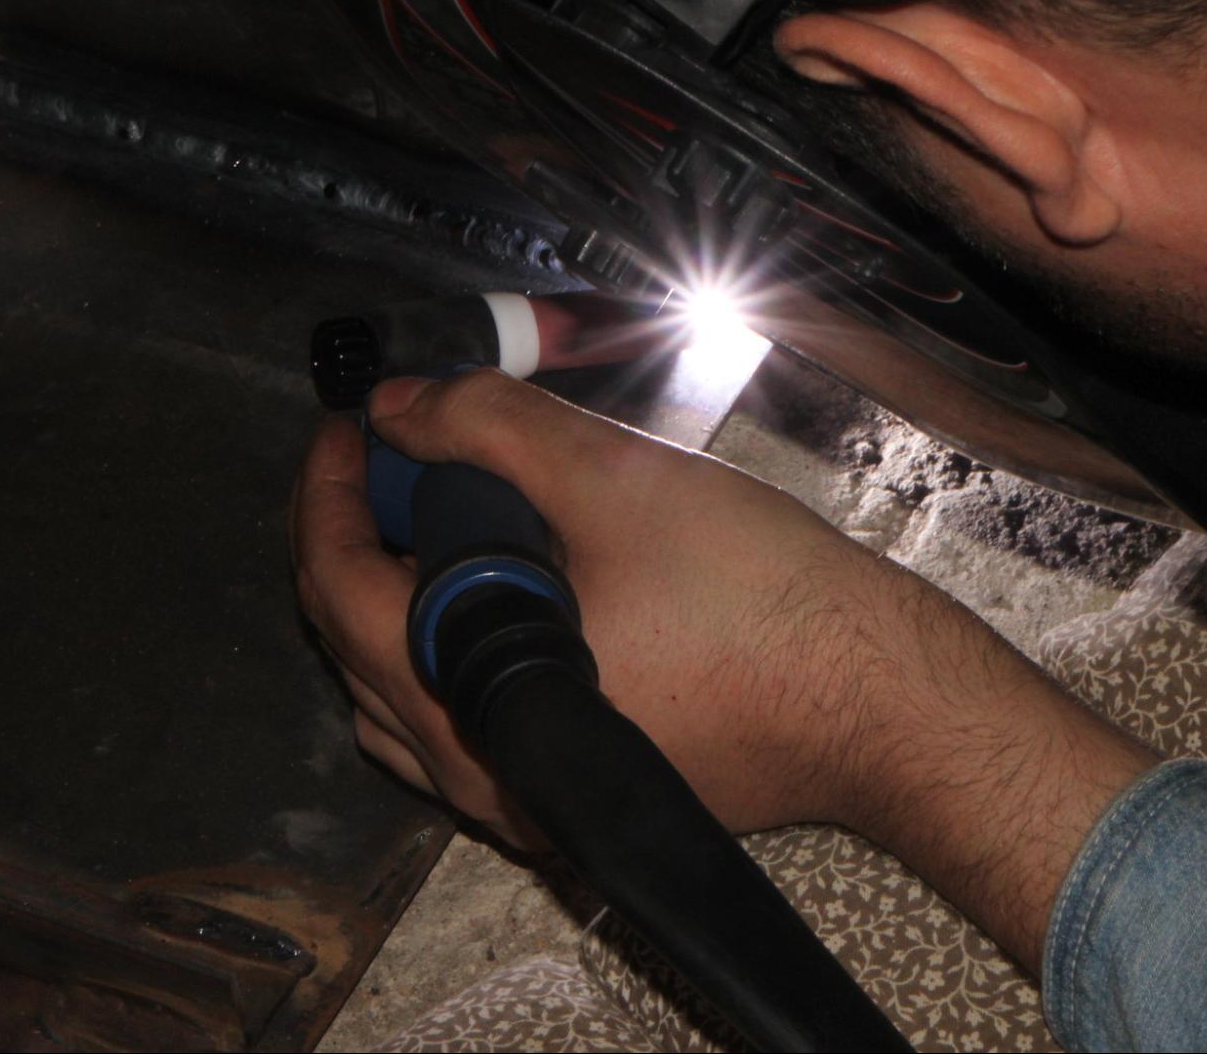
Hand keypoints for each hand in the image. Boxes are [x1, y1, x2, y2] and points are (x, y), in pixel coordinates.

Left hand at [290, 368, 918, 842]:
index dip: (331, 487)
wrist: (874, 703)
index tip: (354, 421)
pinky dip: (453, 651)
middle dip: (362, 537)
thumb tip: (400, 406)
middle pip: (353, 646)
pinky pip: (462, 726)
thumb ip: (489, 427)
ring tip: (449, 519)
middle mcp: (478, 773)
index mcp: (469, 696)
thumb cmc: (759, 599)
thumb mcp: (615, 478)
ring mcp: (523, 800)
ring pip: (401, 700)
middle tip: (406, 455)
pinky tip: (516, 588)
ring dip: (399, 604)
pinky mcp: (571, 799)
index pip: (337, 586)